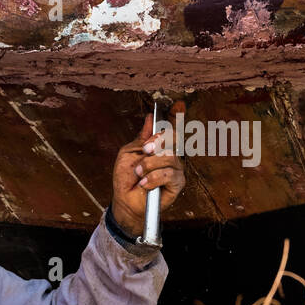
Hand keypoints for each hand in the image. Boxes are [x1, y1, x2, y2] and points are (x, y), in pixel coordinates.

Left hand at [111, 106, 185, 238]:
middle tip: (145, 150)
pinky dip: (153, 178)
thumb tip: (150, 118)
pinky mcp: (177, 184)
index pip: (171, 128)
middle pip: (173, 138)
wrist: (125, 200)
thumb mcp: (129, 152)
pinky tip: (145, 183)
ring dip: (150, 164)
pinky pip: (169, 174)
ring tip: (139, 173)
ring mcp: (175, 169)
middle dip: (158, 141)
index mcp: (160, 146)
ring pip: (170, 157)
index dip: (176, 115)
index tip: (179, 104)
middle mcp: (170, 155)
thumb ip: (142, 137)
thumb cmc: (127, 177)